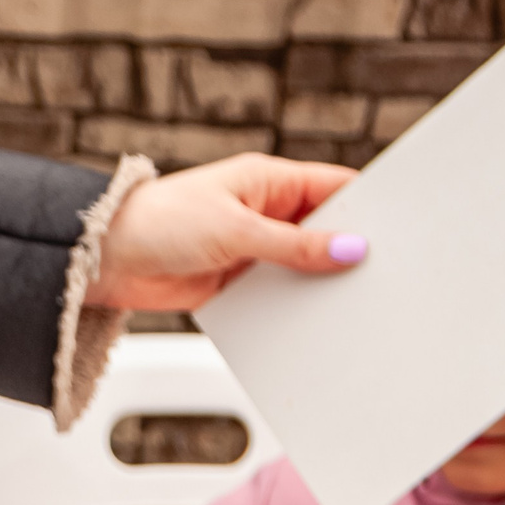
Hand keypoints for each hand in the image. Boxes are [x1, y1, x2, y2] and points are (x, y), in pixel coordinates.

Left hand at [88, 153, 363, 309]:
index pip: (334, 187)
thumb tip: (349, 249)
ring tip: (351, 305)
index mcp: (269, 182)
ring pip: (299, 267)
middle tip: (381, 275)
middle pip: (322, 231)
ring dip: (316, 285)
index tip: (400, 229)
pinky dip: (288, 307)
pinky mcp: (233, 282)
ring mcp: (249, 248)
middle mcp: (263, 212)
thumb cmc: (159, 223)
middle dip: (346, 251)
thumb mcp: (235, 230)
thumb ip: (294, 246)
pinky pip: (273, 294)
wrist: (104, 259)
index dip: (368, 206)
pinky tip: (310, 323)